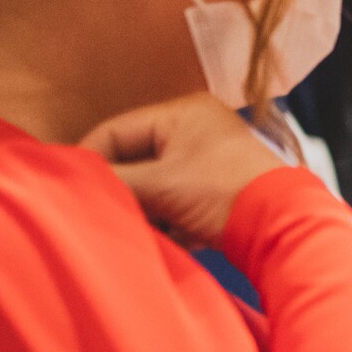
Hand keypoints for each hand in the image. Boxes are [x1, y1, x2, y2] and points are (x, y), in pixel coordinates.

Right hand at [79, 94, 286, 246]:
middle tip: (106, 213)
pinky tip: (172, 238)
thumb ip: (113, 180)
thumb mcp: (160, 185)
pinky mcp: (219, 194)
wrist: (283, 227)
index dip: (89, 160)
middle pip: (135, 161)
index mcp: (183, 113)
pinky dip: (169, 222)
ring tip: (145, 228)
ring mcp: (210, 162)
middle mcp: (198, 131)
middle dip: (123, 191)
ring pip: (155, 187)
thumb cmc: (225, 193)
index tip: (69, 189)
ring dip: (145, 211)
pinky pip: (177, 205)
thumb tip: (70, 183)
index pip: (116, 130)